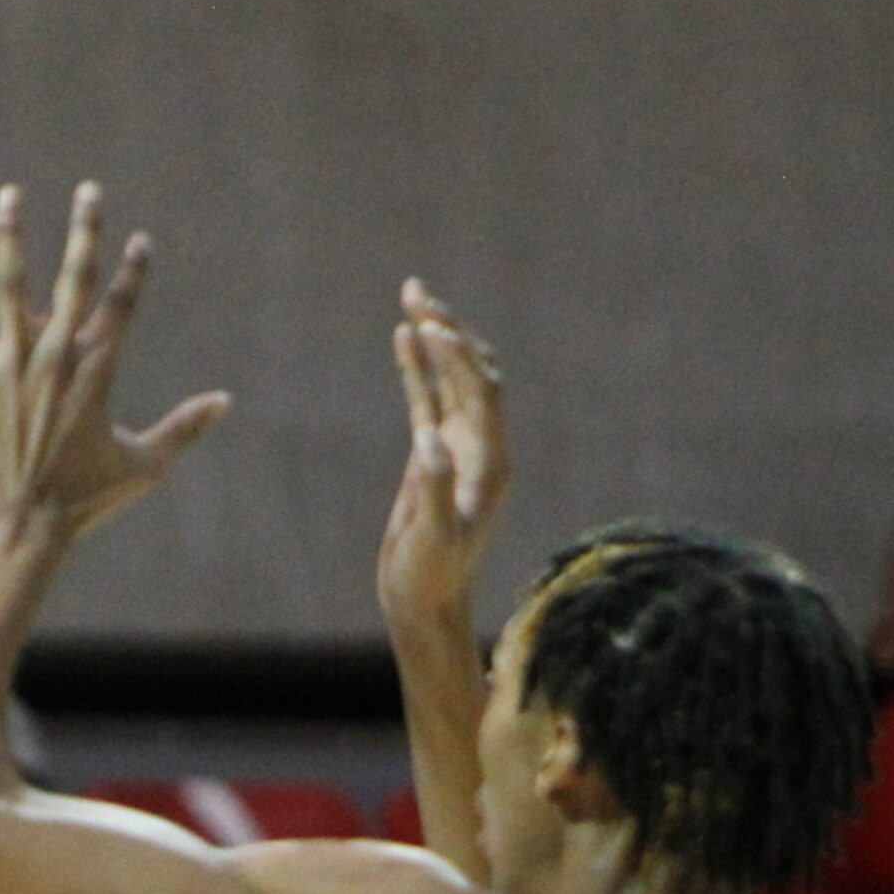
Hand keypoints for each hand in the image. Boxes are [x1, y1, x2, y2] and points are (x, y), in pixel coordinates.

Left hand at [0, 182, 229, 543]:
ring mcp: (9, 363)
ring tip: (9, 195)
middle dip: (84, 231)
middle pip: (74, 278)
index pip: (121, 304)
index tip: (139, 241)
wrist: (19, 527)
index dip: (133, 270)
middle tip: (88, 191)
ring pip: (10, 284)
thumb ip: (184, 427)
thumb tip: (225, 403)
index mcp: (98, 370)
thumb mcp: (143, 466)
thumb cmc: (82, 503)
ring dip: (10, 236)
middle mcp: (55, 355)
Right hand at [376, 279, 505, 628]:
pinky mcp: (431, 455)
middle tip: (418, 292)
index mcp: (491, 461)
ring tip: (412, 295)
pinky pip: (426, 399)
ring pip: (450, 378)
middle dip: (449, 329)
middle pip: (473, 371)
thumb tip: (429, 444)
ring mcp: (456, 446)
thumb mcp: (435, 537)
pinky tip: (402, 336)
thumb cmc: (433, 576)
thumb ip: (436, 490)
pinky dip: (416, 367)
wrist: (424, 601)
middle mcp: (481, 445)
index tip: (432, 329)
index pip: (482, 393)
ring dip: (435, 337)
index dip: (461, 358)